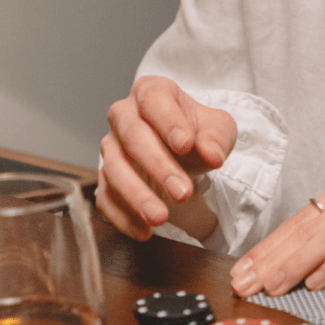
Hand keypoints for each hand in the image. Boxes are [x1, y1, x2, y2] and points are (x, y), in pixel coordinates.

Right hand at [96, 76, 236, 240]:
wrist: (185, 151)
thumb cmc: (198, 132)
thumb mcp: (218, 128)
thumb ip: (217, 137)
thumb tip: (213, 154)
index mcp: (152, 93)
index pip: (154, 101)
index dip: (168, 122)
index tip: (186, 144)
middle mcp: (124, 116)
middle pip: (133, 137)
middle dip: (158, 167)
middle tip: (182, 192)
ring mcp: (112, 148)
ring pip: (114, 169)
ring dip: (137, 196)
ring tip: (160, 218)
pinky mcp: (106, 178)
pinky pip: (106, 197)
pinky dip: (122, 217)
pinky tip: (143, 231)